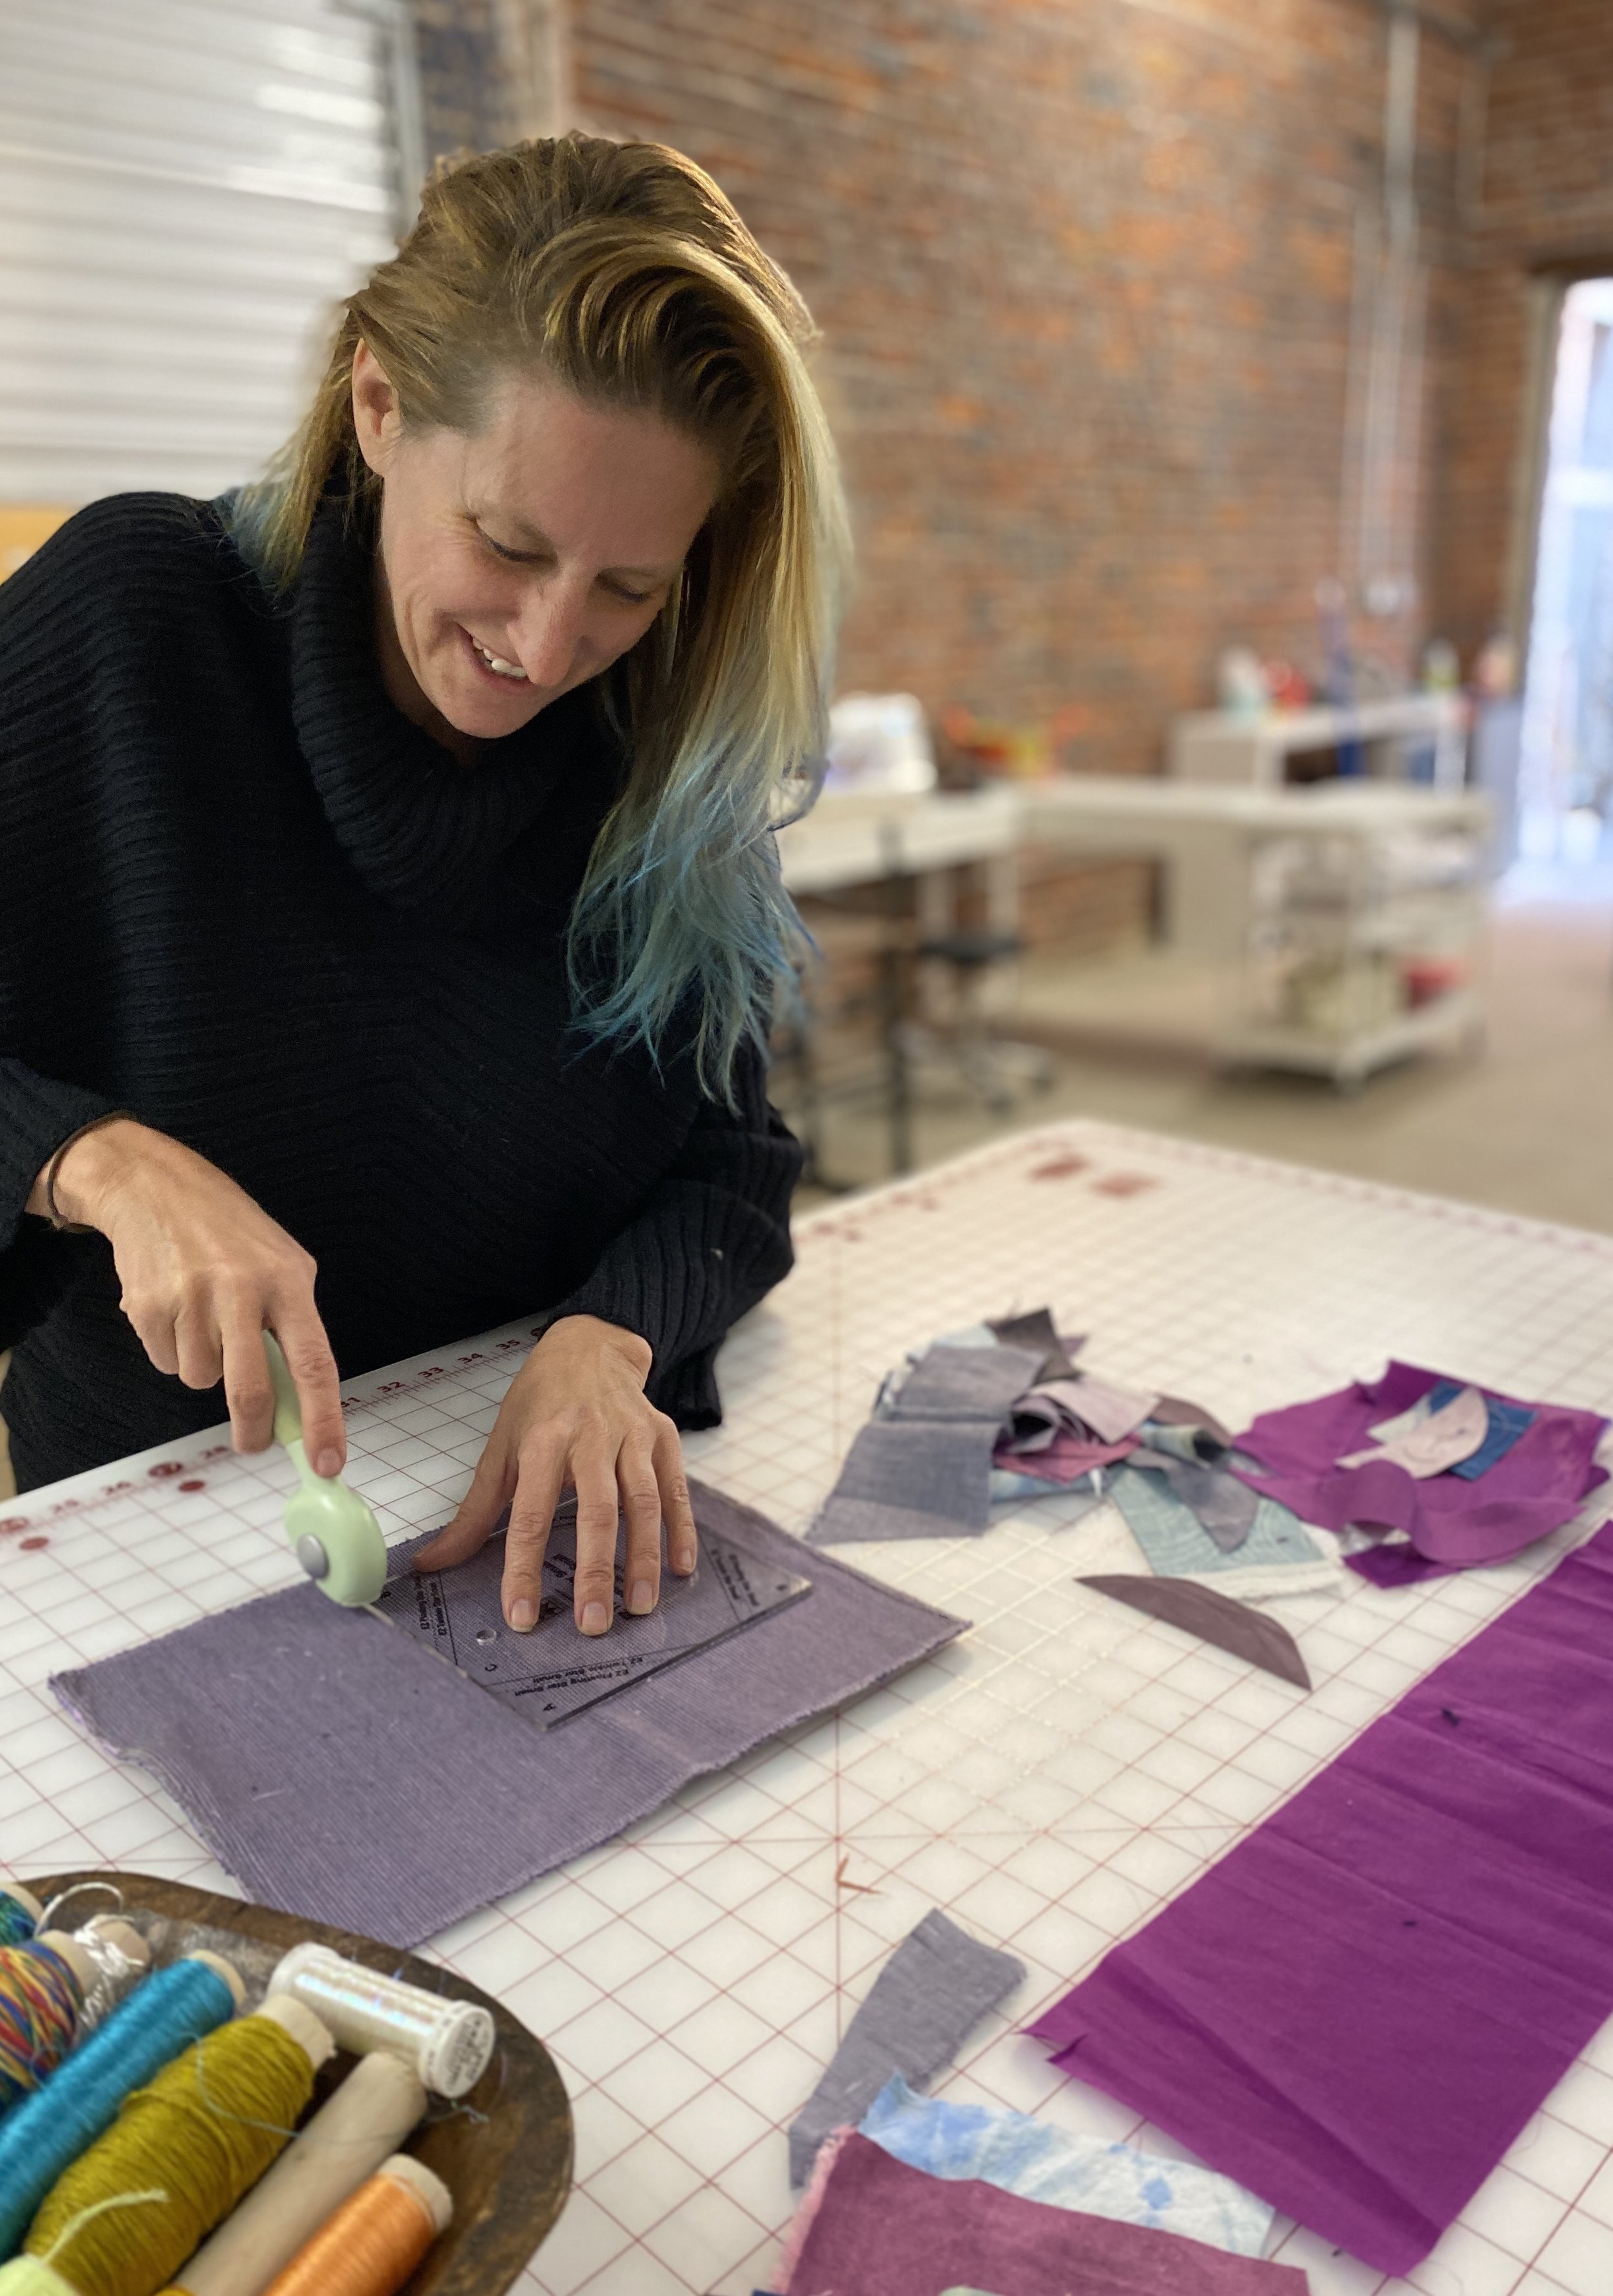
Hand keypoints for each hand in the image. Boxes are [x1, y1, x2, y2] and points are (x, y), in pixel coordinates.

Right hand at [29, 1118, 344, 1471]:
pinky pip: (167, 1362)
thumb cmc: (232, 1235)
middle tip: (252, 1442)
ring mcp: (190, 1298)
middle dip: (253, 1429)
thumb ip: (293, 1330)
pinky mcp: (147, 1307)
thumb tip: (298, 1409)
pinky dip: (174, 1349)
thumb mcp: (282, 1265)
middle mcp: (240, 1289)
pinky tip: (175, 1308)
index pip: (314, 1363)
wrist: (156, 1188)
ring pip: (202, 1379)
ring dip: (205, 1368)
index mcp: (287, 1281)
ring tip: (204, 1318)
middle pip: (249, 1390)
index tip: (328, 1464)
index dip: (323, 1420)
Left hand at [412, 1315, 696, 1636]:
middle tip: (593, 1624)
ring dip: (643, 1557)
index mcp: (542, 1441)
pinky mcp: (663, 1436)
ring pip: (643, 1502)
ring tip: (639, 1607)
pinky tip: (682, 1568)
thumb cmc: (539, 1403)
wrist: (590, 1345)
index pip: (530, 1514)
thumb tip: (429, 1564)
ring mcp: (632, 1435)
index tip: (521, 1615)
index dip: (523, 1568)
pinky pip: (675, 1488)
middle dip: (597, 1571)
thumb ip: (472, 1514)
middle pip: (597, 1511)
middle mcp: (591, 1437)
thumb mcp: (500, 1449)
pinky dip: (682, 1528)